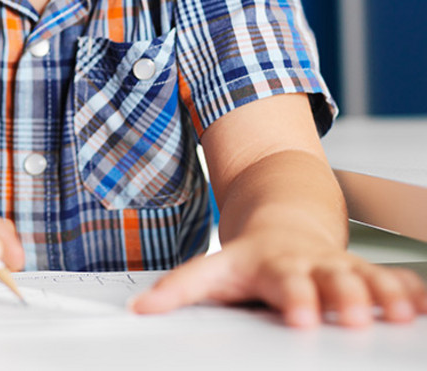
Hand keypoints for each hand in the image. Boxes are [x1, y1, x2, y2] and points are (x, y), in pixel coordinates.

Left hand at [129, 233, 426, 326]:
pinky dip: (408, 289)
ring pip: (364, 278)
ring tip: (399, 310)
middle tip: (355, 315)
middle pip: (329, 281)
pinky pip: (391, 278)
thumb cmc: (249, 257)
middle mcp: (310, 265)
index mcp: (274, 266)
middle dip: (344, 297)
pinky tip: (421, 304)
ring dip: (382, 293)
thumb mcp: (213, 270)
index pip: (284, 283)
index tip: (302, 316)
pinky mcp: (363, 273)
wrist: (282, 222)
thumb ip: (181, 289)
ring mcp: (338, 267)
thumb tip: (140, 308)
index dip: (294, 298)